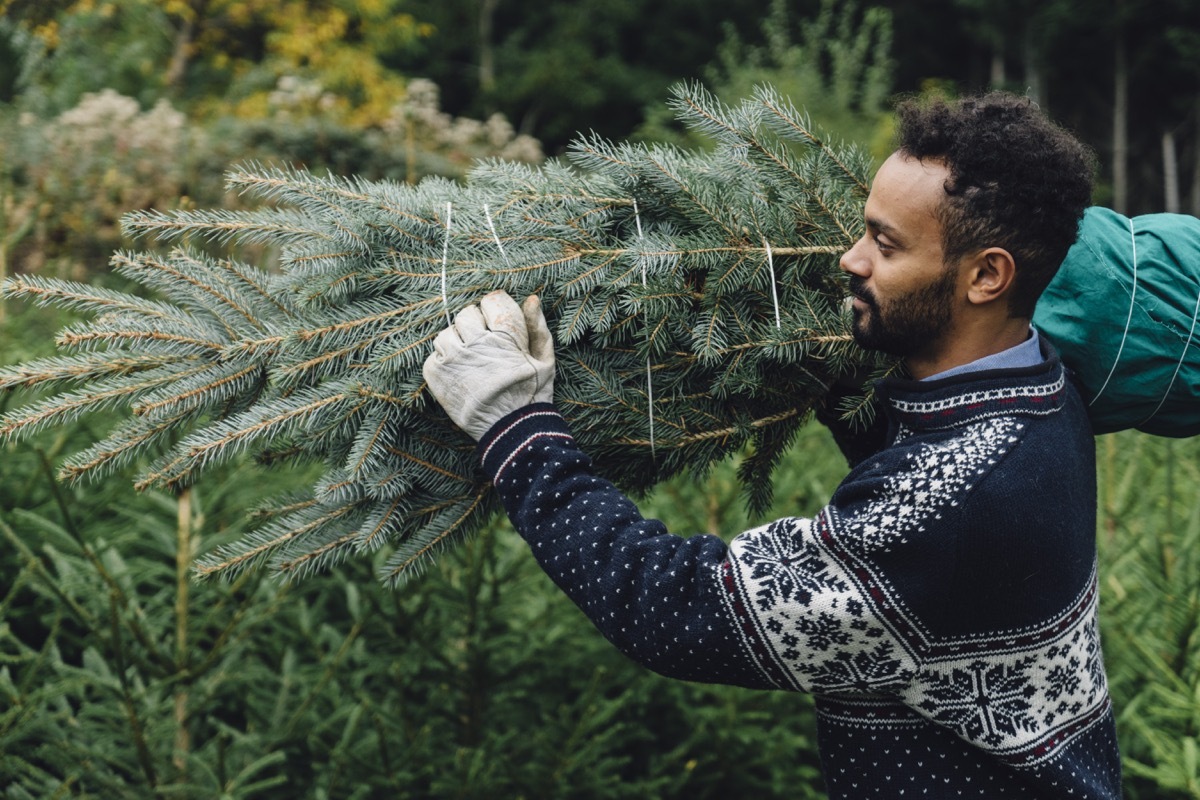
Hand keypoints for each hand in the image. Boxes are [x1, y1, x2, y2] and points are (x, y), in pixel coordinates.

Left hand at [422, 290, 554, 440]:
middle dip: (475, 325)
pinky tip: (460, 375)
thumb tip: (531, 299)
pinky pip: (433, 355)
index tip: (498, 322)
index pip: (492, 300)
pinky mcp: (437, 375)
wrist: (511, 431)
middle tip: (485, 346)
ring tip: (471, 362)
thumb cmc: (531, 394)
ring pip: (446, 333)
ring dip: (457, 343)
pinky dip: (444, 363)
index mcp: (504, 336)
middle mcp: (476, 344)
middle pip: (466, 314)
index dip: (495, 309)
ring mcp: (453, 359)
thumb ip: (537, 327)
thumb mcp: (545, 360)